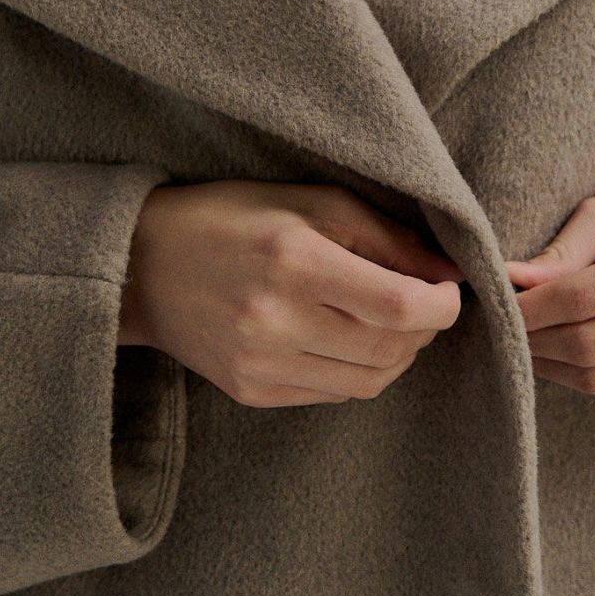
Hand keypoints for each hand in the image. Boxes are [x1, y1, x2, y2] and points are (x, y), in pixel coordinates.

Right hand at [119, 179, 463, 407]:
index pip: (399, 306)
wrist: (144, 264)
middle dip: (426, 329)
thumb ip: (386, 236)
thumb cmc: (235, 218)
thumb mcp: (312, 201)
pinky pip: (333, 395)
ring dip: (398, 355)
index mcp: (294, 260)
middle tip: (425, 302)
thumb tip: (450, 271)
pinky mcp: (250, 392)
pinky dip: (358, 371)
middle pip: (390, 349)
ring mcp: (259, 364)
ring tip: (390, 322)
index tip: (449, 290)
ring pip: (368, 382)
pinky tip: (348, 339)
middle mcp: (274, 319)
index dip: (442, 304)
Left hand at [503, 176, 594, 394]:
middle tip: (499, 325)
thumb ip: (566, 249)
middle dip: (533, 339)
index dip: (530, 306)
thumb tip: (510, 280)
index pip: (584, 297)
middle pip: (590, 344)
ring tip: (521, 338)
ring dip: (549, 363)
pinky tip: (557, 347)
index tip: (495, 301)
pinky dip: (578, 371)